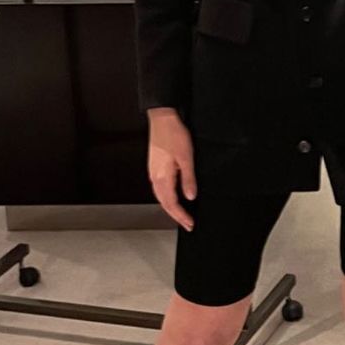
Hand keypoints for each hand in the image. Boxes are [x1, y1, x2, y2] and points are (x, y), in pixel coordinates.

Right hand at [146, 107, 196, 231]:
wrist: (162, 120)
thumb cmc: (174, 135)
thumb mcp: (186, 158)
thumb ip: (188, 179)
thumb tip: (191, 196)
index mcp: (162, 178)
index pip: (172, 204)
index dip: (181, 216)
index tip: (190, 224)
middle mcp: (155, 178)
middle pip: (164, 203)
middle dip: (176, 215)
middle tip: (187, 223)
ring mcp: (153, 172)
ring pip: (161, 197)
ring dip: (171, 207)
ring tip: (182, 214)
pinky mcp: (155, 167)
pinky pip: (159, 189)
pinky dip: (167, 197)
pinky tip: (173, 196)